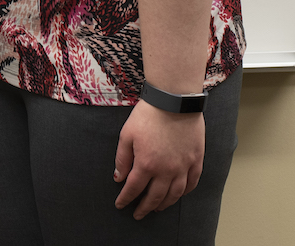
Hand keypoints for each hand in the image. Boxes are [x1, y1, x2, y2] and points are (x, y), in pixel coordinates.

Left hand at [114, 99, 204, 218]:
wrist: (174, 102)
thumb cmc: (148, 116)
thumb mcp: (127, 135)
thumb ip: (122, 159)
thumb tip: (119, 178)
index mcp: (146, 164)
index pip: (134, 189)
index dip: (126, 199)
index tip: (120, 205)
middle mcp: (166, 170)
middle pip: (155, 196)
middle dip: (145, 207)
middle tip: (138, 214)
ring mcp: (183, 167)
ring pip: (175, 194)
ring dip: (165, 204)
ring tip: (157, 208)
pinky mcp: (196, 160)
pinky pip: (192, 183)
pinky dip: (184, 193)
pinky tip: (178, 195)